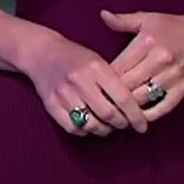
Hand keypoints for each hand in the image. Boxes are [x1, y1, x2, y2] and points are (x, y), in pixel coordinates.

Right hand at [18, 31, 149, 137]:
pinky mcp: (50, 104)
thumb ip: (115, 83)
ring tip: (108, 126)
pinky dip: (85, 131)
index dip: (136, 116)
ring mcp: (63, 93)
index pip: (123, 98)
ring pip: (90, 124)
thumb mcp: (99, 61)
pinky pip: (73, 128)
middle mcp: (79, 81)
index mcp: (96, 68)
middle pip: (108, 114)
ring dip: (104, 130)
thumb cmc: (76, 57)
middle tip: (125, 125)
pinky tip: (89, 125)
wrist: (41, 52)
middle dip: (121, 124)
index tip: (142, 126)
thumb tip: (134, 109)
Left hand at [100, 9, 183, 124]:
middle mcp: (160, 60)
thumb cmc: (174, 26)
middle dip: (111, 95)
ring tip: (113, 112)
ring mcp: (173, 76)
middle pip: (127, 85)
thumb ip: (123, 20)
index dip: (103, 79)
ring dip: (127, 108)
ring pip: (142, 99)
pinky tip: (136, 117)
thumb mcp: (148, 18)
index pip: (118, 67)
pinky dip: (148, 115)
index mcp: (147, 42)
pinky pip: (163, 107)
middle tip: (99, 102)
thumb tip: (103, 14)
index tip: (93, 85)